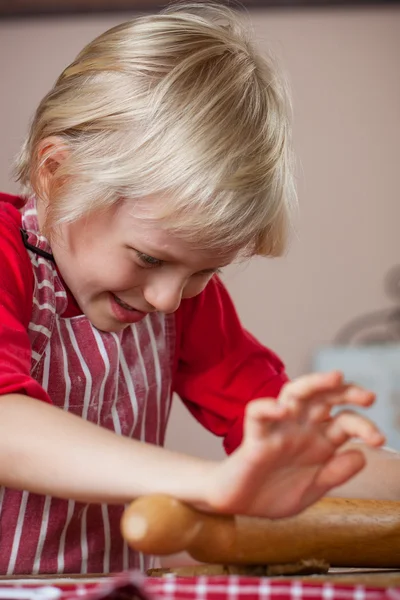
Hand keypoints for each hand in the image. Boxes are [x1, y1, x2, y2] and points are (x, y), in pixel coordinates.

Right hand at [206, 371, 384, 518]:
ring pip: (294, 394)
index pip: (345, 422)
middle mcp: (300, 429)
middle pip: (324, 399)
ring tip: (334, 378)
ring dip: (314, 383)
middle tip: (367, 397)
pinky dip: (268, 408)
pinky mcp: (254, 437)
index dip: (364, 426)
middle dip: (347, 392)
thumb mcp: (312, 489)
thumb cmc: (272, 493)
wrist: (237, 505)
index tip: (378, 439)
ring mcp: (278, 429)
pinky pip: (257, 414)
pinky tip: (281, 410)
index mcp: (318, 442)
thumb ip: (335, 473)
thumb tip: (361, 456)